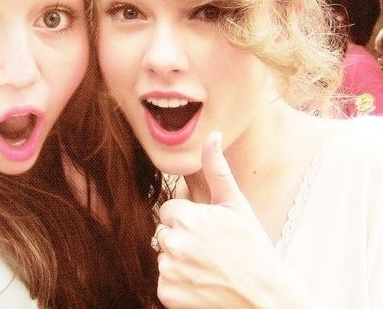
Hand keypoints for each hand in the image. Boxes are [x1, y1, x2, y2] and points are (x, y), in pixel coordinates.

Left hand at [155, 132, 312, 308]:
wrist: (264, 296)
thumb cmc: (252, 247)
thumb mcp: (236, 205)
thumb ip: (217, 169)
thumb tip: (213, 134)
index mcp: (187, 218)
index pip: (168, 210)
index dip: (187, 218)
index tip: (207, 229)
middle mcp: (174, 244)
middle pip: (162, 232)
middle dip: (180, 237)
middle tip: (209, 249)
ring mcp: (169, 271)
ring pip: (163, 256)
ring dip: (178, 260)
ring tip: (207, 266)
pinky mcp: (167, 294)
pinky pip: (163, 281)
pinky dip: (177, 284)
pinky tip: (201, 284)